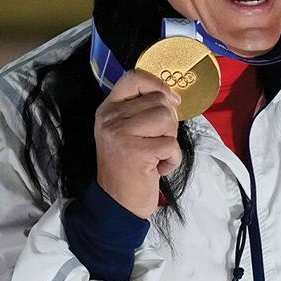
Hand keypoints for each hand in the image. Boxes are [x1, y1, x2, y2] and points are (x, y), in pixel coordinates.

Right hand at [93, 69, 182, 218]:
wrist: (117, 203)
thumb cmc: (129, 166)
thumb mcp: (127, 131)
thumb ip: (142, 110)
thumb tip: (172, 97)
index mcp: (108, 109)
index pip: (133, 77)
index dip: (157, 84)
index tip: (170, 100)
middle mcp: (110, 118)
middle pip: (159, 101)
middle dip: (168, 123)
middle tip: (155, 143)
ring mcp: (120, 135)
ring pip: (167, 119)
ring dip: (170, 140)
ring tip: (156, 154)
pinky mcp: (136, 152)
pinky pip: (172, 145)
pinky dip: (172, 160)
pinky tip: (157, 168)